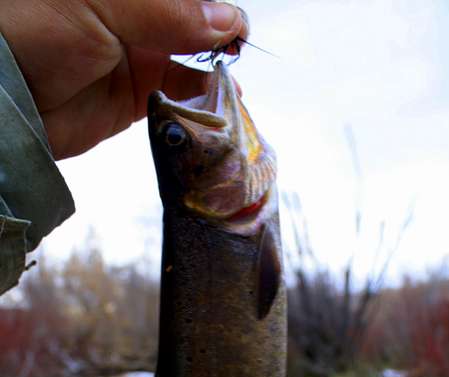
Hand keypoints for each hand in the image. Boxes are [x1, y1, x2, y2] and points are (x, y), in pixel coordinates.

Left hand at [0, 0, 246, 158]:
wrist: (6, 96)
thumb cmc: (35, 29)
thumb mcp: (104, 5)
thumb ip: (168, 12)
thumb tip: (225, 22)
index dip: (213, 4)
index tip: (233, 25)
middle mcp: (135, 15)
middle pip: (194, 20)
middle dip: (218, 34)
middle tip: (234, 49)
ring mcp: (137, 55)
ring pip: (192, 59)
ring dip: (215, 70)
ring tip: (231, 84)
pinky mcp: (136, 96)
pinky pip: (180, 97)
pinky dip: (201, 101)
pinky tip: (218, 103)